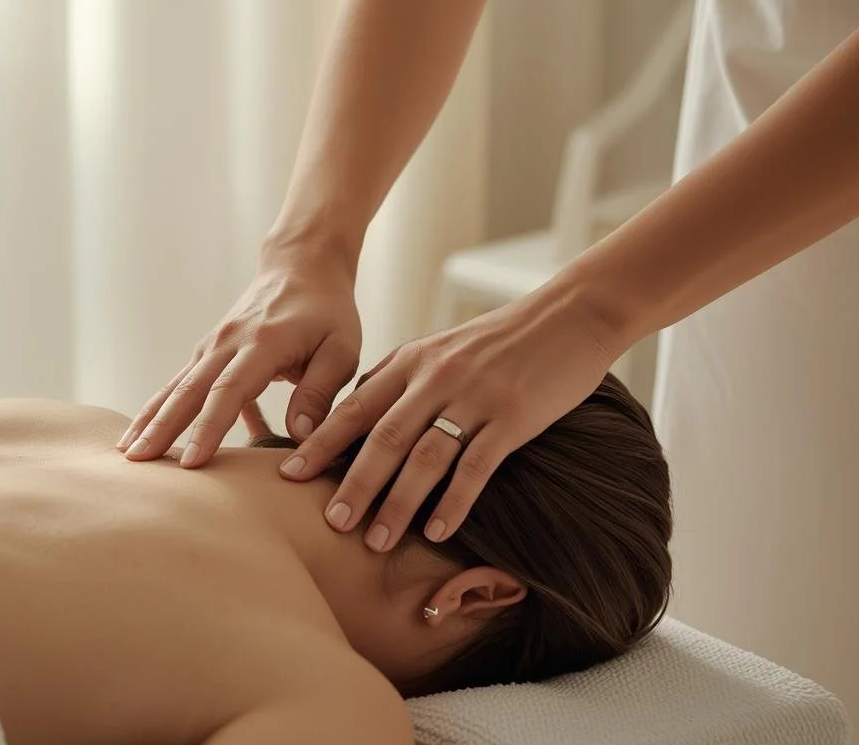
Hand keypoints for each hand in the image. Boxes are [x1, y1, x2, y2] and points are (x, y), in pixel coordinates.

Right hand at [119, 253, 361, 466]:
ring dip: (150, 418)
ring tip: (127, 453)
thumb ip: (321, 392)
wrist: (301, 268)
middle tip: (138, 462)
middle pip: (188, 390)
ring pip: (175, 386)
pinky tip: (143, 434)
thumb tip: (301, 436)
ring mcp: (212, 345)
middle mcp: (227, 343)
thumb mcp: (341, 350)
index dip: (209, 428)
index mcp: (263, 343)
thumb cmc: (327, 314)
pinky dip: (159, 407)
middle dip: (162, 428)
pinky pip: (180, 383)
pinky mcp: (207, 352)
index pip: (229, 391)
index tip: (193, 463)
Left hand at [277, 287, 626, 549]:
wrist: (569, 316)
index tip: (289, 475)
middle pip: (383, 439)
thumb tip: (354, 414)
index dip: (321, 444)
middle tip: (331, 524)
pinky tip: (436, 531)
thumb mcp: (438, 349)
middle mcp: (436, 379)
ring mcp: (475, 398)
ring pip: (425, 458)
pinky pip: (476, 467)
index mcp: (411, 362)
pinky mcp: (514, 417)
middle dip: (353, 484)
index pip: (355, 408)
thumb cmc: (499, 340)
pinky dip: (454, 502)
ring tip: (376, 542)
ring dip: (398, 503)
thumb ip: (396, 378)